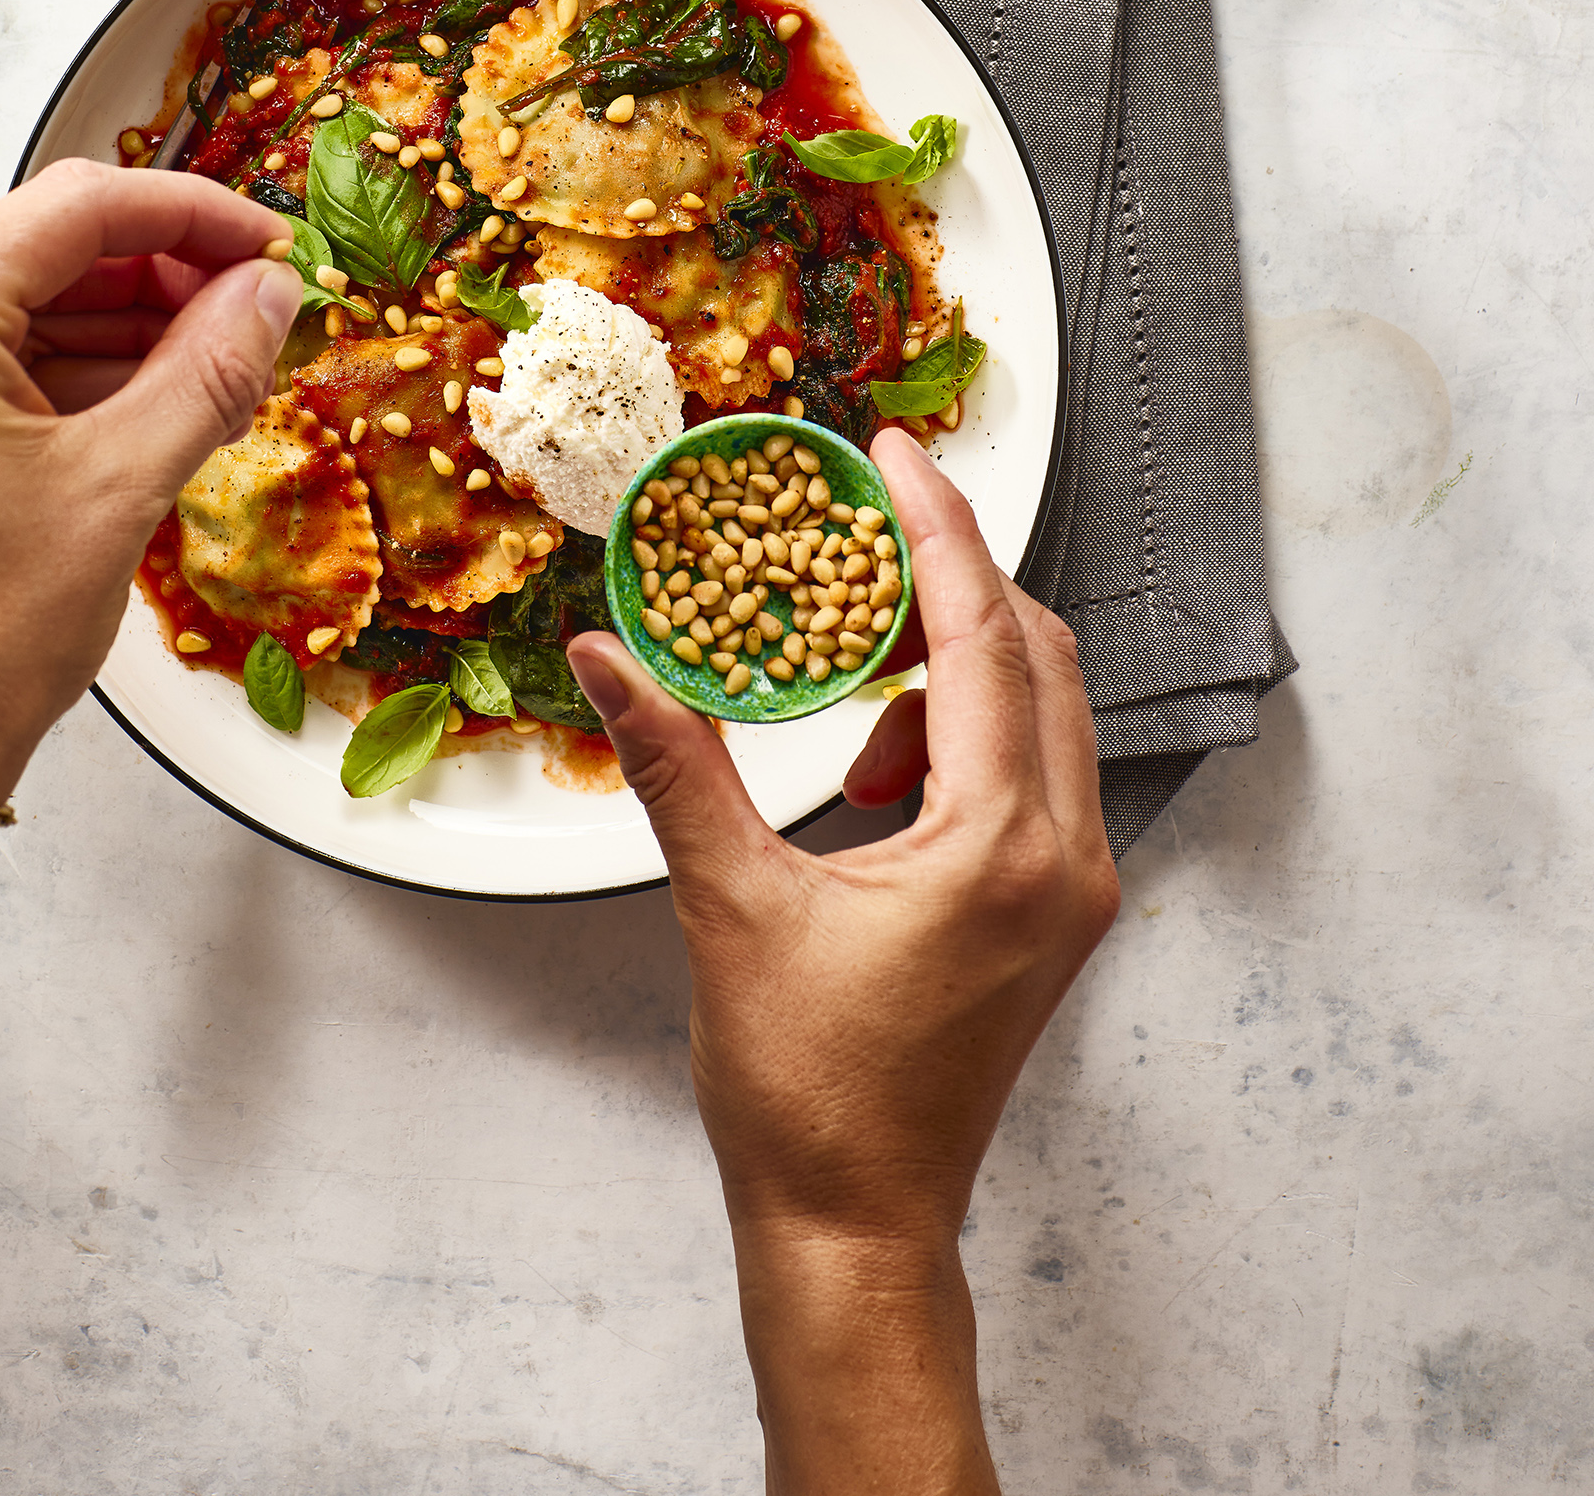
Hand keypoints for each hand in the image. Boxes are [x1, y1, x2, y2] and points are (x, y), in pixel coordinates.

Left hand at [0, 160, 303, 804]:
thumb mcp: (120, 490)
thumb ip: (209, 368)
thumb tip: (268, 291)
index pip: (77, 205)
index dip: (194, 212)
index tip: (268, 245)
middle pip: (39, 245)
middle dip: (159, 270)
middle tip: (250, 308)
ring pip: (9, 300)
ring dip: (114, 320)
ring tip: (208, 364)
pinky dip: (58, 367)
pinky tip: (134, 400)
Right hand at [567, 429, 1118, 1495]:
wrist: (857, 1226)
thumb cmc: (803, 1091)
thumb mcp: (728, 906)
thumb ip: (675, 764)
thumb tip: (603, 655)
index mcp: (1002, 843)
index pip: (983, 633)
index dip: (936, 527)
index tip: (890, 453)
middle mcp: (1068, 856)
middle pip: (1037, 653)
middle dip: (947, 588)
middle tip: (855, 552)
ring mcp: (1076, 889)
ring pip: (1044, 711)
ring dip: (953, 672)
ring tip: (847, 718)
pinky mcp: (1058, 915)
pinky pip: (1034, 772)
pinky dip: (965, 737)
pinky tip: (875, 783)